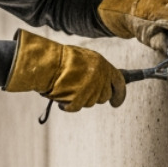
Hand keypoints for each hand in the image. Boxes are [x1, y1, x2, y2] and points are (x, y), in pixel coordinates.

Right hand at [4, 29, 125, 111]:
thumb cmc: (61, 59)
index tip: (116, 103)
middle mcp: (100, 77)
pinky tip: (61, 97)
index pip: (119, 82)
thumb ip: (95, 70)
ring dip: (80, 99)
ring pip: (90, 103)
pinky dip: (68, 105)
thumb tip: (102, 82)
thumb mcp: (83, 58)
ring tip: (67, 88)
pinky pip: (76, 107)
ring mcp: (91, 89)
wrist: (47, 63)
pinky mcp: (80, 98)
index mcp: (103, 65)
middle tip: (81, 92)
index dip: (120, 94)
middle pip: (104, 96)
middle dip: (95, 96)